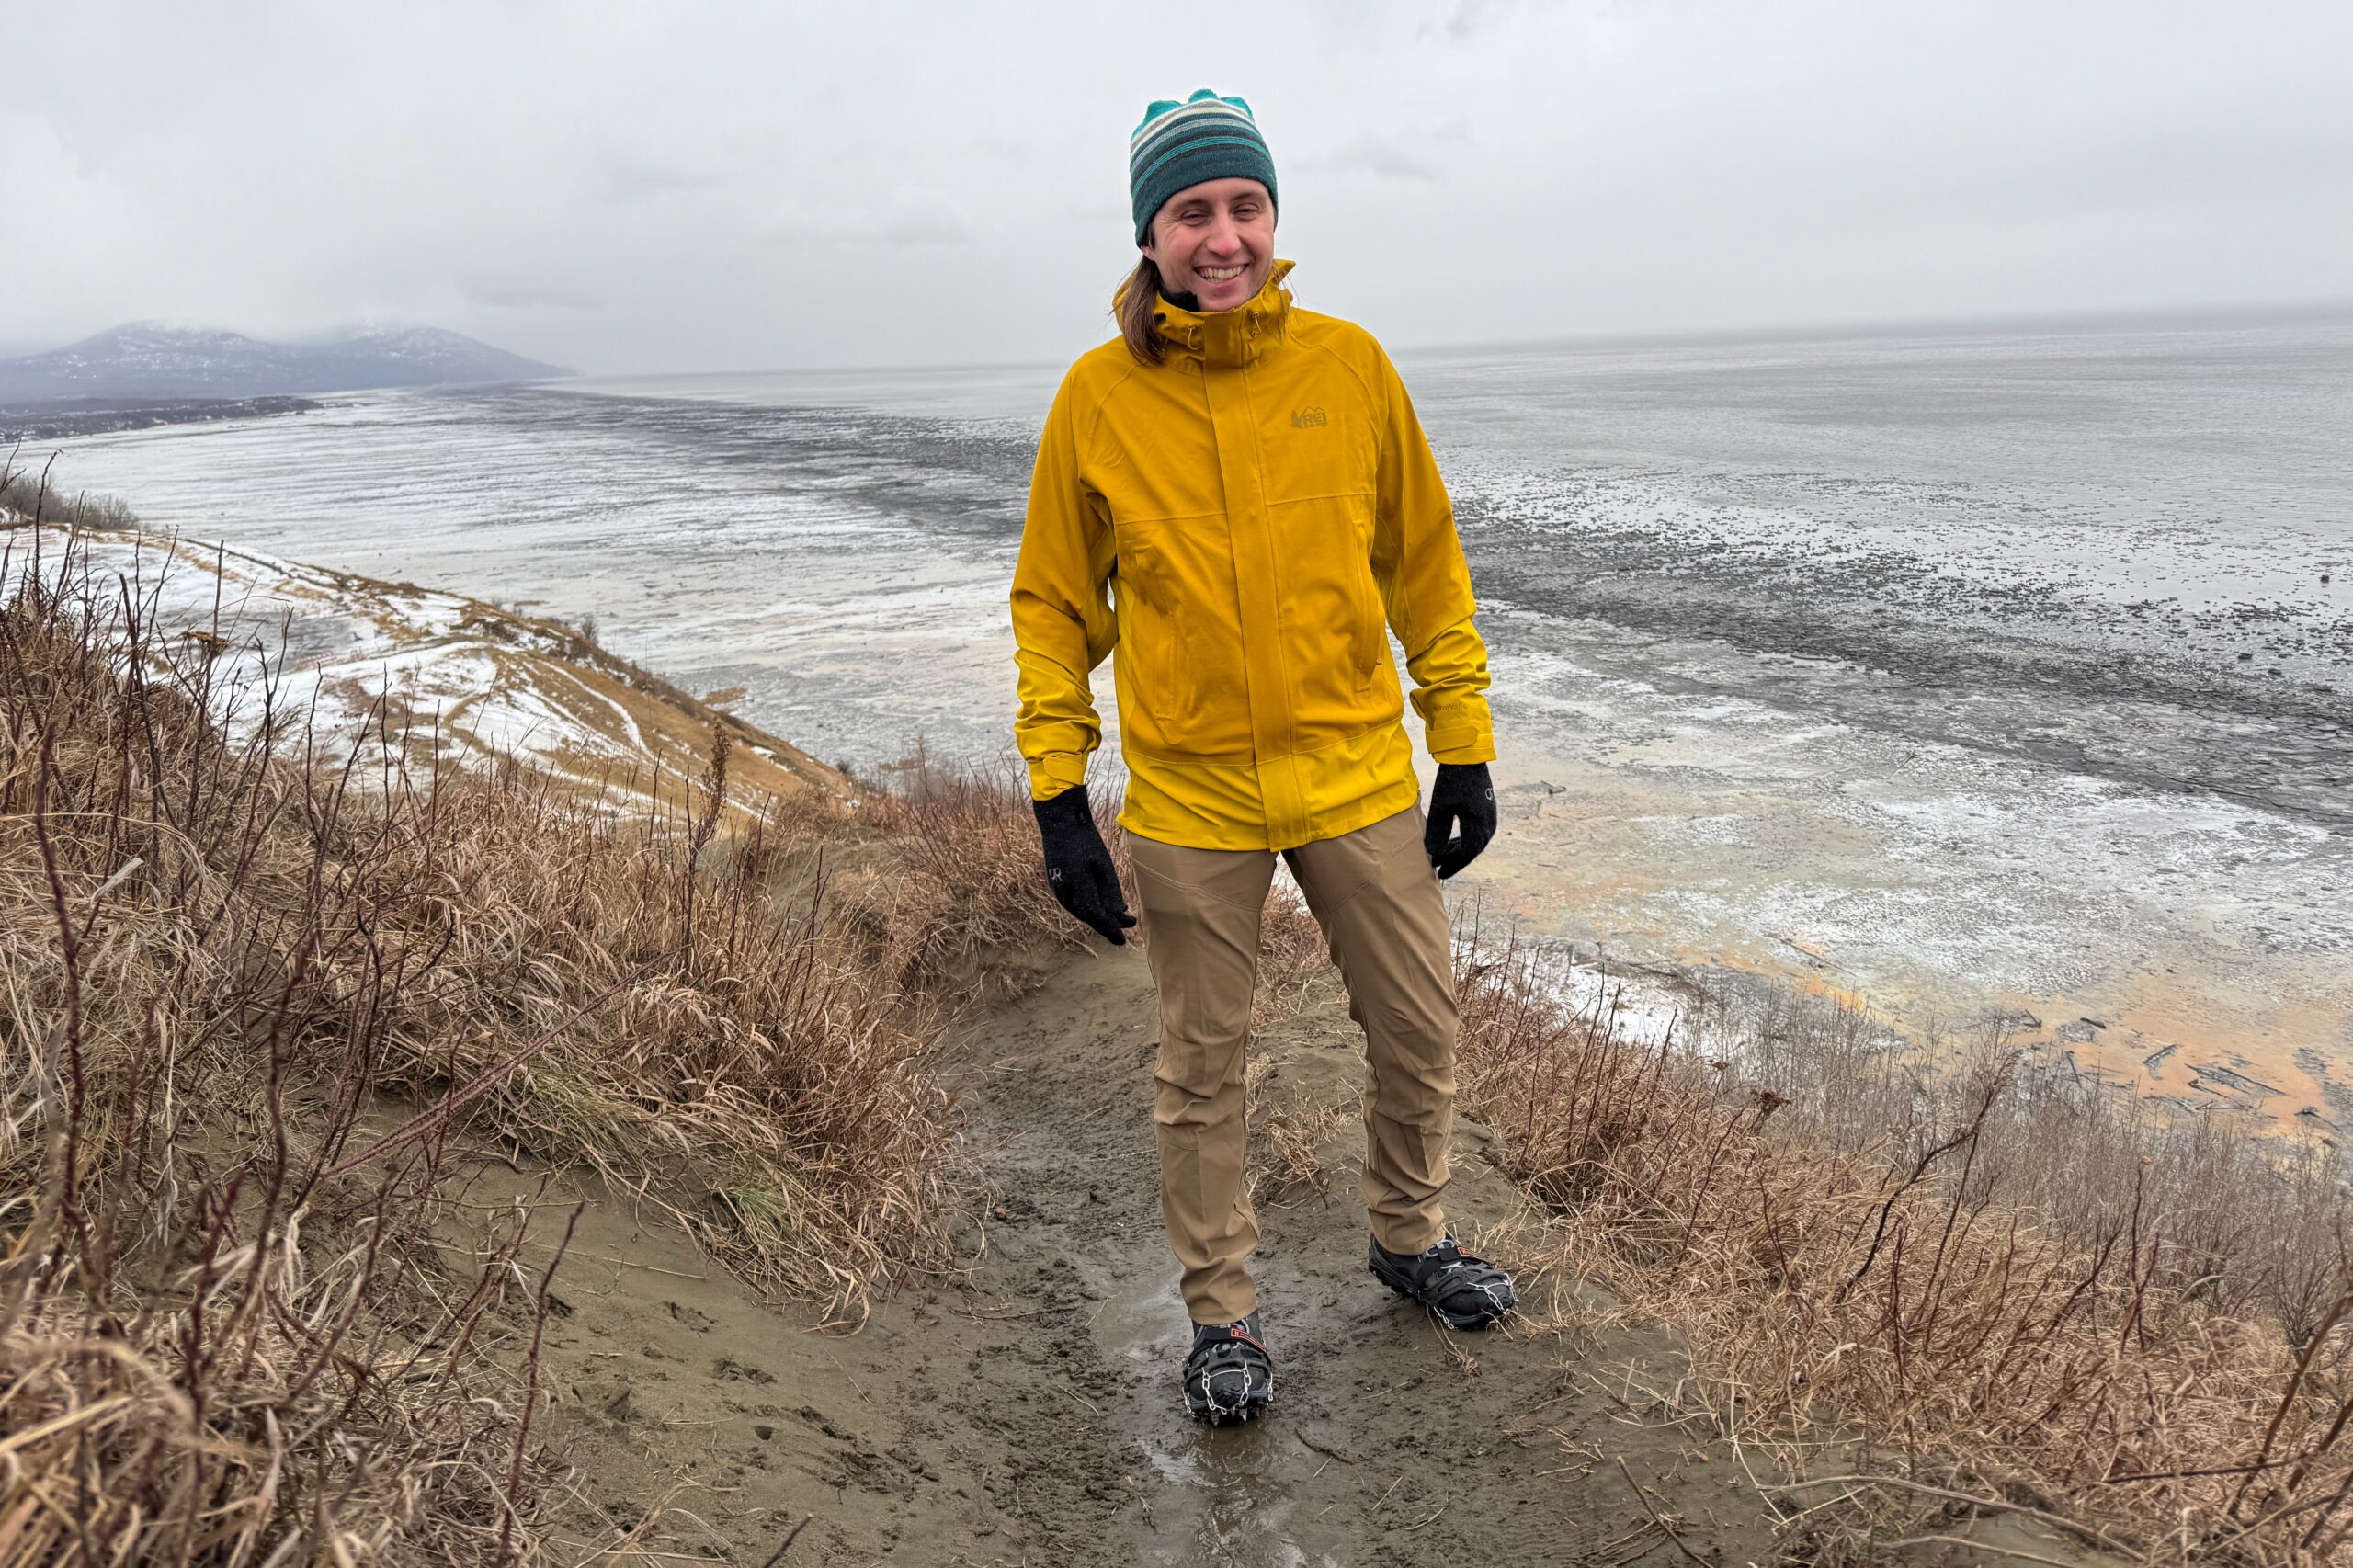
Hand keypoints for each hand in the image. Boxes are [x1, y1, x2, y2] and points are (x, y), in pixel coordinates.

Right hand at [1031, 785, 1137, 944]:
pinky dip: (1087, 906)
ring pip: (1080, 910)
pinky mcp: (1056, 881)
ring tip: (1116, 916)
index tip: (1124, 940)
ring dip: (1097, 915)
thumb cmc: (1085, 839)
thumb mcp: (1103, 865)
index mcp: (1077, 887)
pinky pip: (1073, 901)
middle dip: (1107, 923)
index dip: (1110, 930)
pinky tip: (1099, 903)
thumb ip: (1111, 891)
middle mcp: (1064, 892)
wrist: (1059, 820)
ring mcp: (1057, 887)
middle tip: (1126, 926)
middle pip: (1088, 916)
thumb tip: (1119, 914)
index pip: (1096, 917)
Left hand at [1423, 762, 1495, 879]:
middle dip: (1455, 860)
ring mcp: (1490, 817)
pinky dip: (1464, 839)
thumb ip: (1438, 832)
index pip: (1466, 854)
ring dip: (1459, 849)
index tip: (1440, 874)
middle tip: (1439, 868)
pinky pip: (1477, 832)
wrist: (1468, 757)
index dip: (1453, 865)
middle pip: (1472, 850)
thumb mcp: (1441, 807)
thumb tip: (1434, 854)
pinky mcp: (1486, 809)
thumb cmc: (1453, 781)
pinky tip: (1453, 841)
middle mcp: (1489, 825)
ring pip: (1475, 841)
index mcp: (1479, 827)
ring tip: (1443, 856)